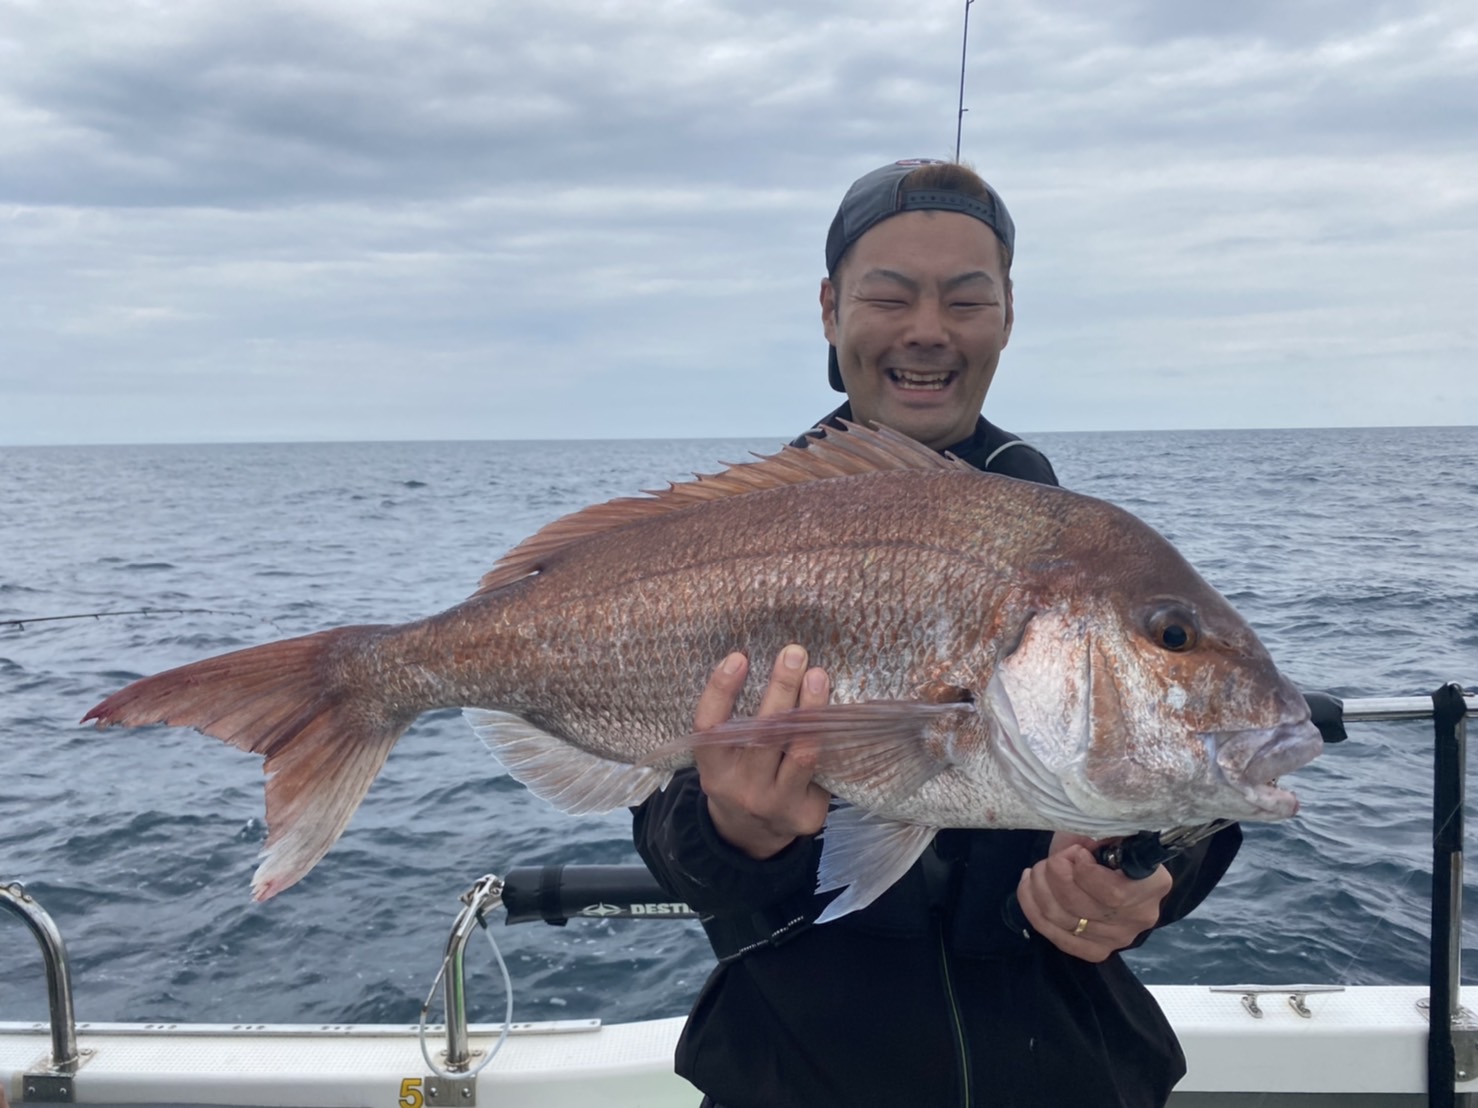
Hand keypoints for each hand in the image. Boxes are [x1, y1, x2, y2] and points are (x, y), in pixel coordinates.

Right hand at [694, 644, 831, 859]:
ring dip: (813, 711)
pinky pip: (822, 770)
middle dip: (781, 689)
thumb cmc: (737, 778)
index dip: (721, 691)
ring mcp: (776, 803)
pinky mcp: (807, 814)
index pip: (710, 728)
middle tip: (794, 654)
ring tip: (819, 676)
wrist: (749, 837)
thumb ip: (734, 724)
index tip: (738, 657)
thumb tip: (771, 668)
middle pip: (762, 736)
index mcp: (713, 770)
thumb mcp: (721, 757)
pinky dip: (829, 739)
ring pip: (800, 753)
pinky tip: (837, 715)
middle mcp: (741, 788)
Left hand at [1016, 832, 1171, 961]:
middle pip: (1081, 907)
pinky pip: (1056, 936)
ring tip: (1038, 869)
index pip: (1113, 893)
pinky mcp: (1096, 950)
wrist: (1109, 863)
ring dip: (1039, 889)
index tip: (1075, 851)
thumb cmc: (1106, 840)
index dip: (1084, 872)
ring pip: (1063, 920)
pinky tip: (1030, 886)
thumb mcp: (1104, 827)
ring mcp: (1118, 938)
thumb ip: (1096, 834)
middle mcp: (1140, 917)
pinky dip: (1033, 908)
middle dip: (1054, 876)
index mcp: (1153, 884)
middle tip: (1052, 859)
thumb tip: (1079, 847)